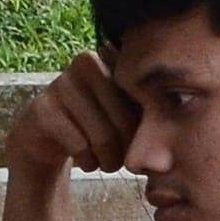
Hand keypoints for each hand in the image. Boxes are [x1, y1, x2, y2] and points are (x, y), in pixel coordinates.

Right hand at [1, 50, 142, 186]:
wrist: (47, 135)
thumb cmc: (96, 123)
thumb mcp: (124, 109)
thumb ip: (147, 104)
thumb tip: (177, 113)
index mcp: (111, 56)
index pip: (143, 97)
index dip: (144, 127)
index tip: (140, 143)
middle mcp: (86, 62)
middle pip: (124, 117)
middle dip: (126, 148)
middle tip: (122, 162)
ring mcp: (62, 83)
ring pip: (102, 135)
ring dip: (108, 160)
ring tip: (106, 163)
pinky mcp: (43, 110)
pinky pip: (79, 145)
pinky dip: (88, 162)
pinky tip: (86, 161)